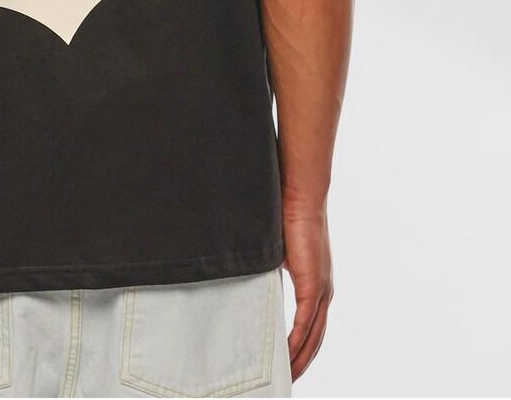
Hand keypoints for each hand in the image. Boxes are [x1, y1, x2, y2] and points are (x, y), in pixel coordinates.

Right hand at [282, 195, 333, 381]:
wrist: (298, 196)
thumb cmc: (287, 217)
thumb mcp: (278, 255)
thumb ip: (272, 274)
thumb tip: (253, 284)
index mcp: (317, 285)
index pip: (311, 327)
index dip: (302, 349)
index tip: (288, 366)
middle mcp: (324, 292)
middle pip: (315, 340)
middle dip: (301, 363)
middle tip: (286, 382)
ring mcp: (321, 290)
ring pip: (312, 337)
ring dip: (299, 359)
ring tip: (285, 378)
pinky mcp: (314, 285)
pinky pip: (306, 323)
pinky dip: (297, 342)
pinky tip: (287, 357)